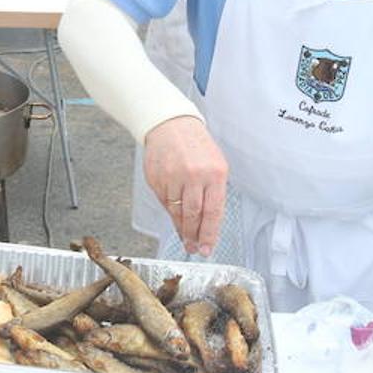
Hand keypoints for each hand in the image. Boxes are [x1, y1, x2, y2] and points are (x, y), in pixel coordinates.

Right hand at [143, 116, 228, 255]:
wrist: (170, 124)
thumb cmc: (196, 145)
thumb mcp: (215, 164)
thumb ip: (214, 191)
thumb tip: (209, 222)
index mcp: (214, 173)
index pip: (213, 211)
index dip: (209, 234)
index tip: (207, 248)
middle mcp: (194, 175)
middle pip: (193, 215)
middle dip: (194, 236)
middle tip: (194, 248)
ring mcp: (173, 177)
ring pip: (177, 211)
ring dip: (181, 227)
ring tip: (185, 238)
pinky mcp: (156, 178)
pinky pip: (164, 202)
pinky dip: (170, 212)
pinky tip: (175, 217)